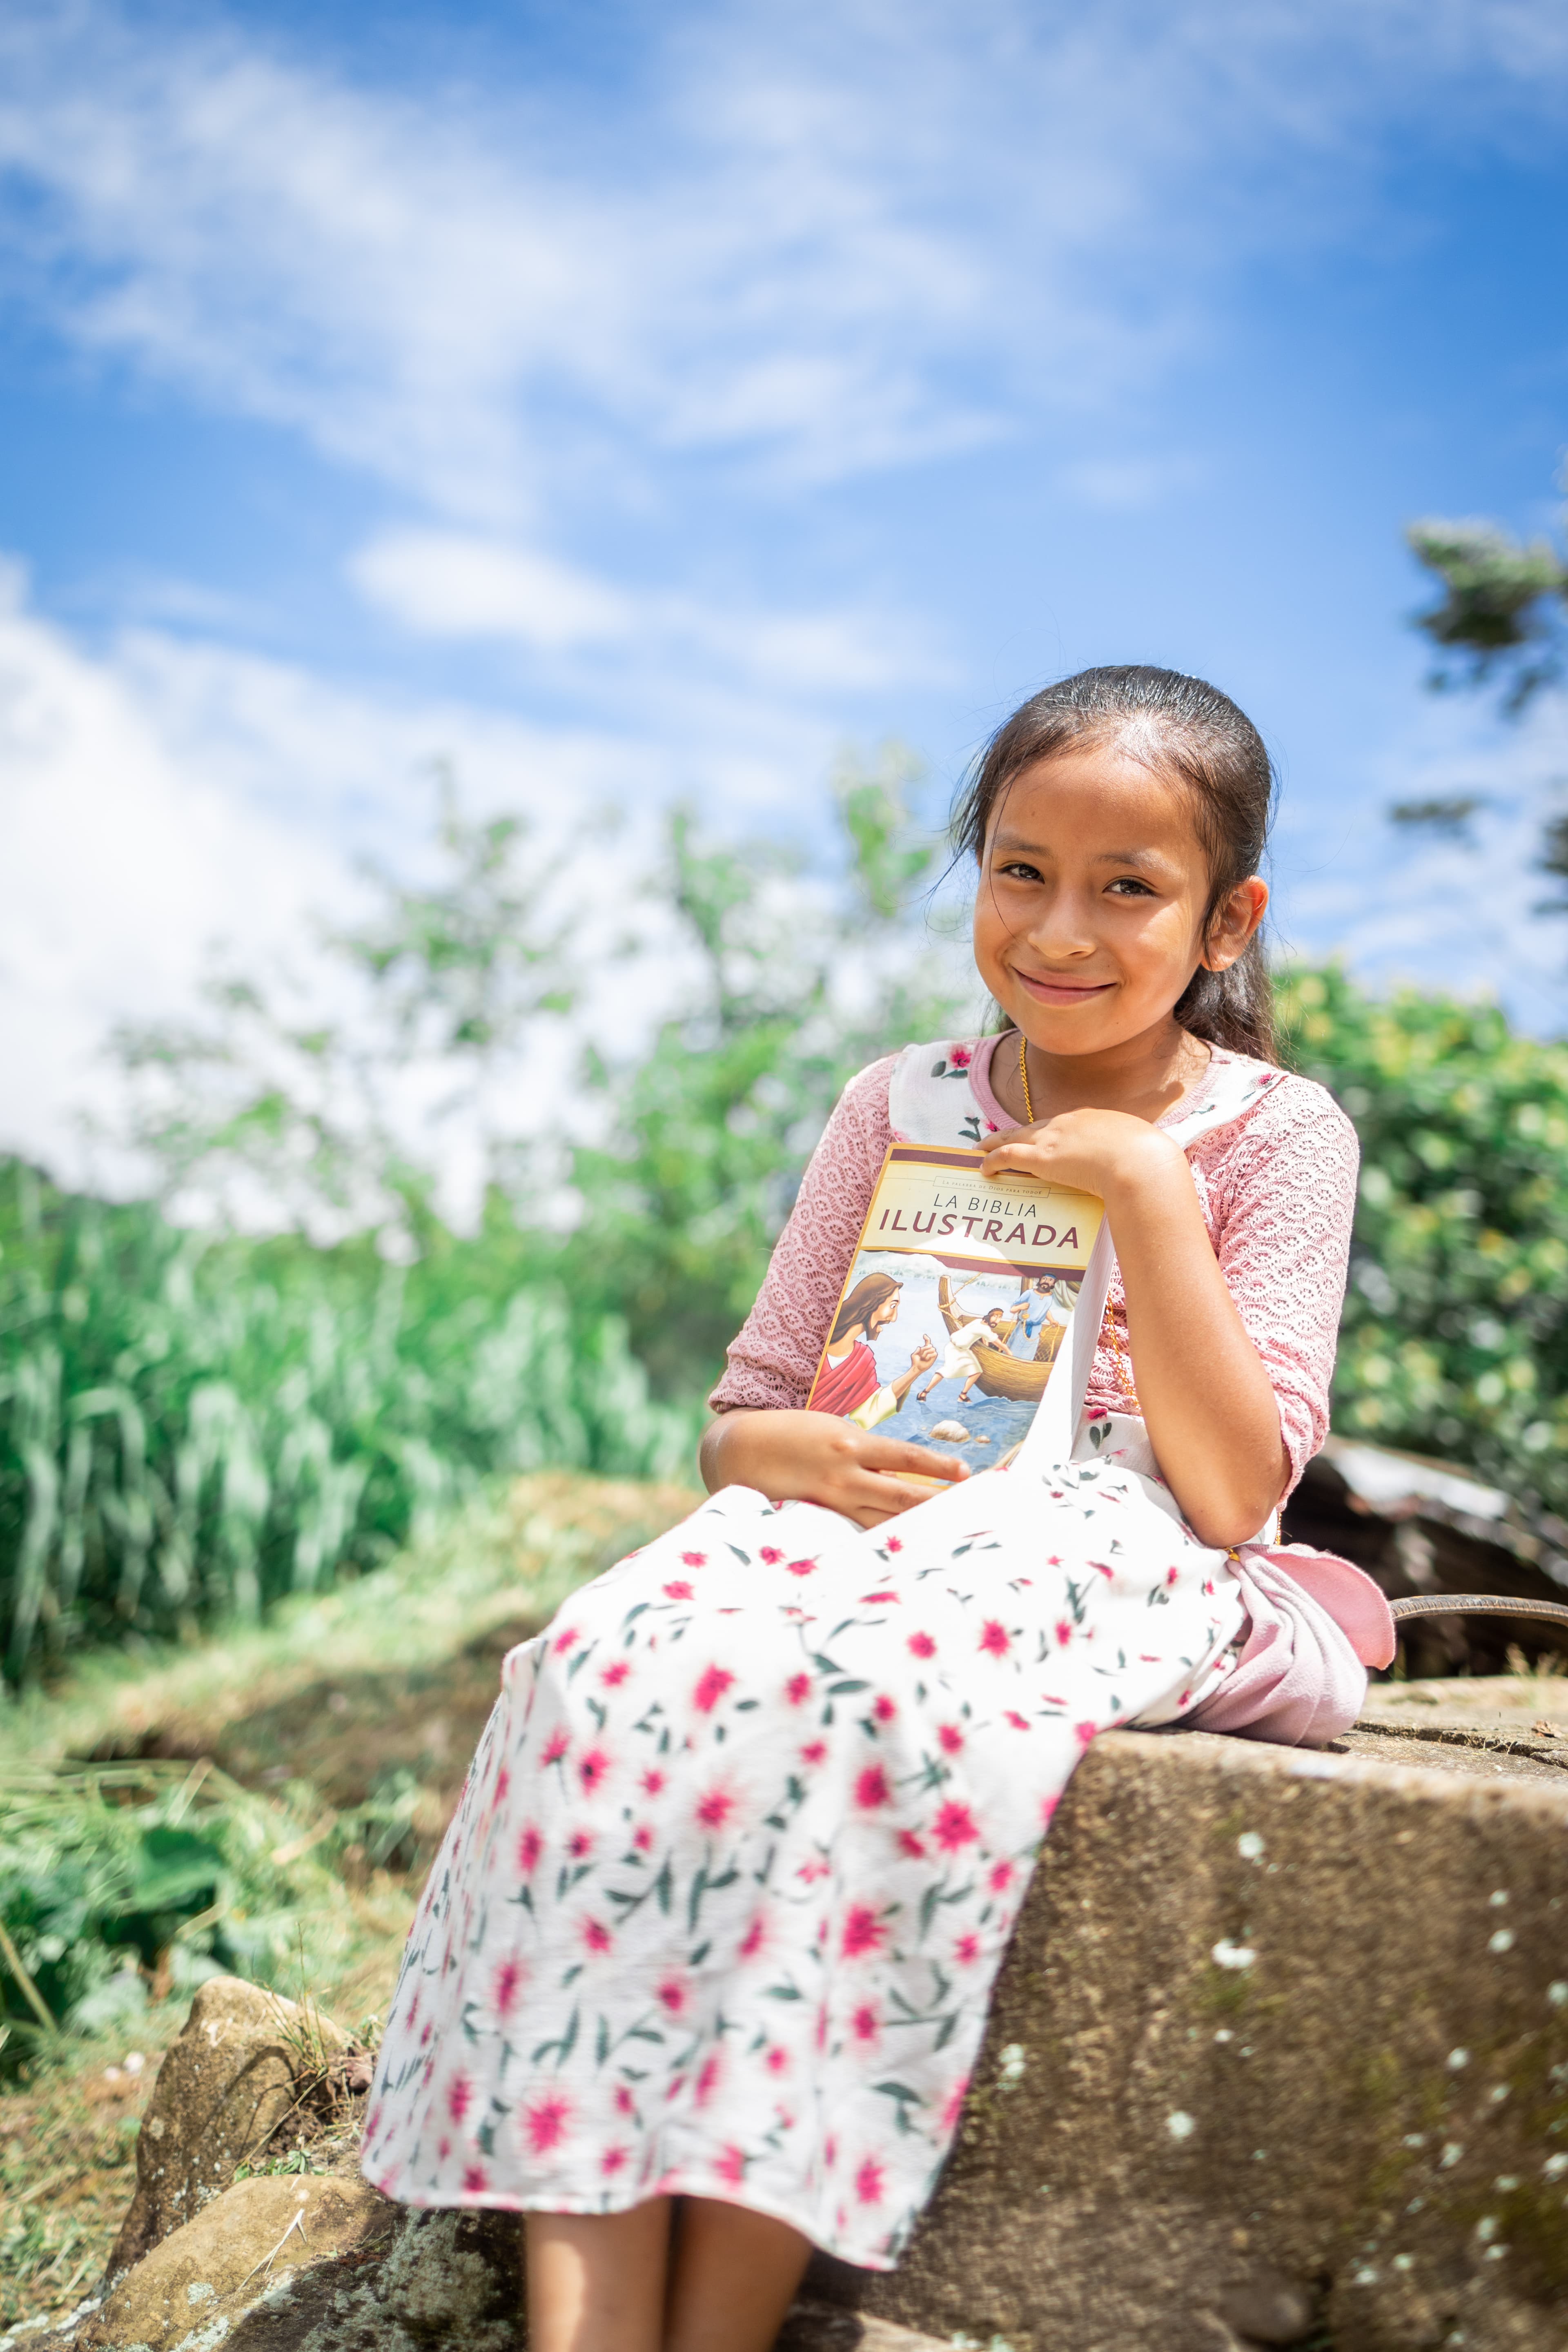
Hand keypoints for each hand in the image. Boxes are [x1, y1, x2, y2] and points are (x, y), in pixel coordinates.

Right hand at [700, 1408, 967, 1528]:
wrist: (743, 1449)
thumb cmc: (795, 1436)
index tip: (965, 1472)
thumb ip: (866, 1454)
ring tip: (944, 1535)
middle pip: (903, 1496)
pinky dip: (879, 1542)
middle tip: (970, 1511)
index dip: (938, 1465)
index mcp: (852, 1444)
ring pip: (882, 1522)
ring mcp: (831, 1501)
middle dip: (937, 1504)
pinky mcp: (819, 1518)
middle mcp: (845, 1475)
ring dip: (914, 1528)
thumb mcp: (833, 1431)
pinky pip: (855, 1533)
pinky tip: (899, 1553)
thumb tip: (901, 1474)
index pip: (906, 1457)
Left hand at [908, 1335, 937, 1376]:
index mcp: (924, 1348)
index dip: (926, 1338)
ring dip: (926, 1353)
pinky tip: (927, 1359)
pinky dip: (929, 1356)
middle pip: (930, 1345)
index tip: (924, 1335)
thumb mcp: (914, 1355)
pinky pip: (934, 1353)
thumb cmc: (915, 1362)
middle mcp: (929, 1350)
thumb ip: (916, 1351)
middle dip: (925, 1349)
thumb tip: (920, 1347)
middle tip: (921, 1355)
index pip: (927, 1342)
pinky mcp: (934, 1357)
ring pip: (932, 1349)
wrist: (917, 1367)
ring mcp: (932, 1353)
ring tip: (924, 1358)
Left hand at [980, 1106, 1183, 1206]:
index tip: (1044, 1137)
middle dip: (1018, 1132)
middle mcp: (1069, 1123)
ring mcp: (1054, 1139)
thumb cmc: (1148, 1159)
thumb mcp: (1143, 1149)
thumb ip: (1134, 1153)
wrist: (1140, 1162)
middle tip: (1000, 1136)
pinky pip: (1008, 1157)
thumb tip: (1145, 1163)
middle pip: (1035, 1126)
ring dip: (996, 1142)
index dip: (1051, 1131)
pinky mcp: (1042, 1158)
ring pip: (1016, 1137)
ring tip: (981, 1147)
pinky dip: (993, 1160)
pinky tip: (983, 1168)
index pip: (1066, 1123)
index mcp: (1095, 1119)